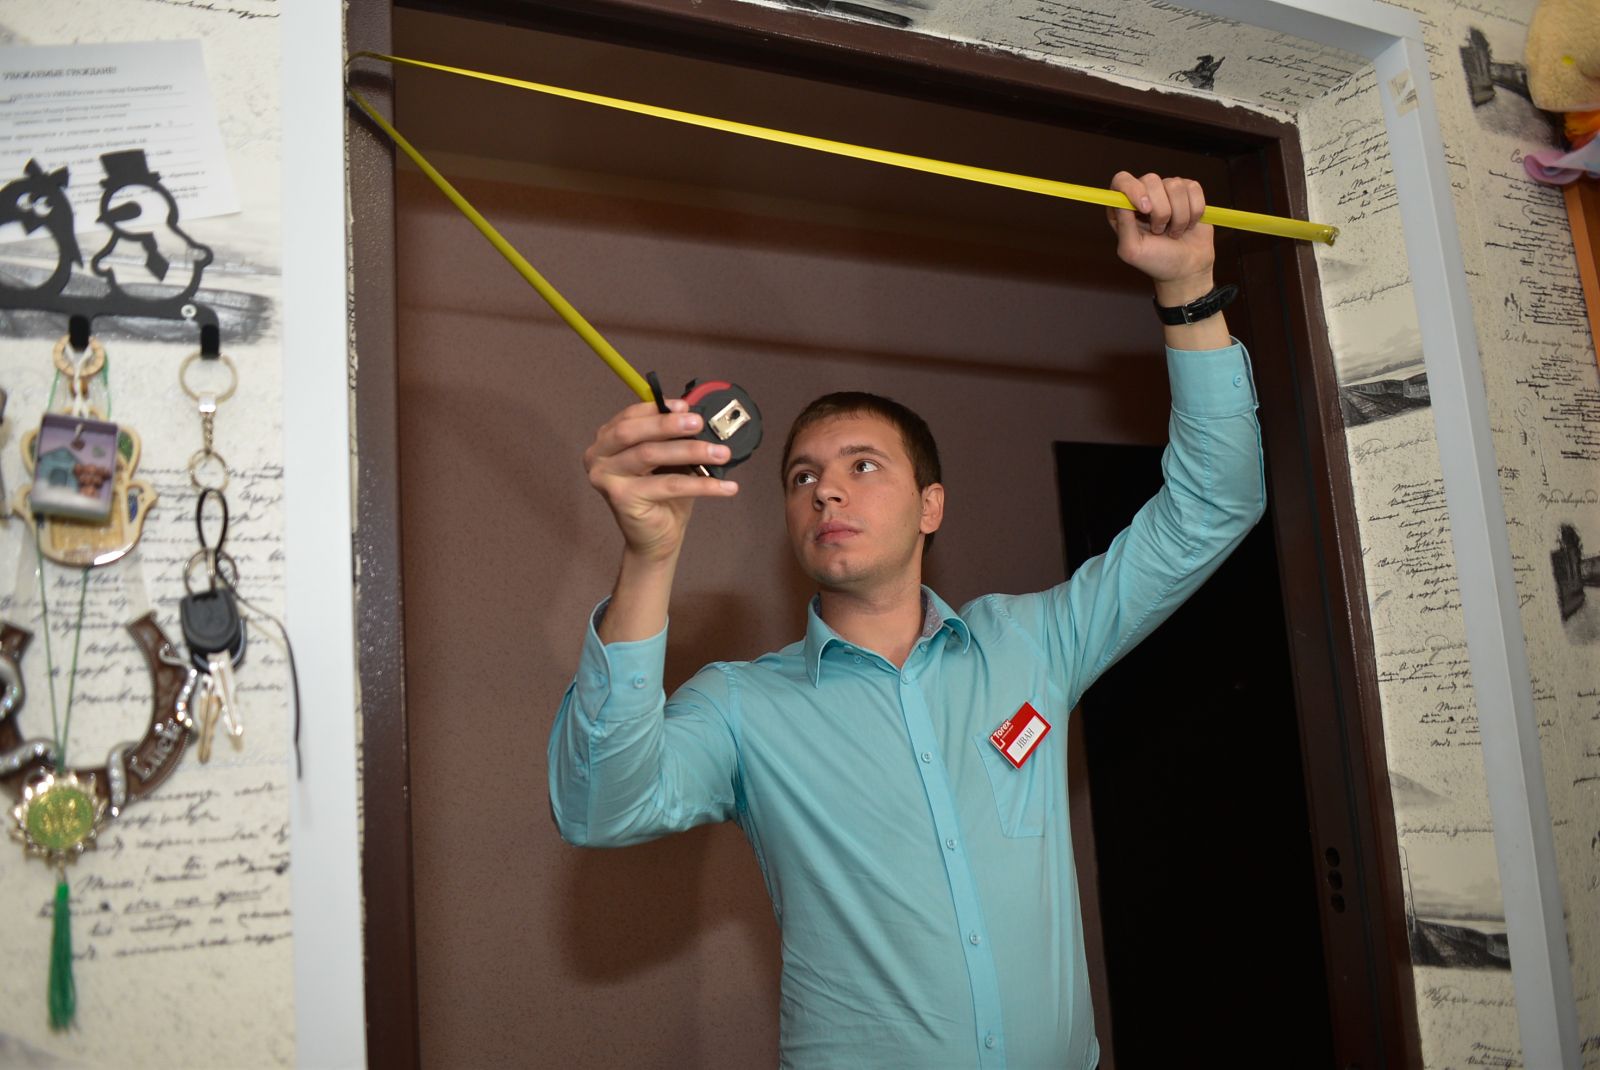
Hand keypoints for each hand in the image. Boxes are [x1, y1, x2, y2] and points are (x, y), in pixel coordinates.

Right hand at [584, 398, 738, 562]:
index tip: (686, 406)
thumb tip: (697, 416)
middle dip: (668, 424)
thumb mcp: (669, 459)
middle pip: (632, 432)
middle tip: (700, 423)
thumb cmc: (662, 495)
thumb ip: (673, 437)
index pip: (630, 416)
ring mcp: (606, 478)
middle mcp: (598, 456)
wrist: (656, 537)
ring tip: (722, 454)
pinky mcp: (622, 498)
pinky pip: (667, 484)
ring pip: (649, 455)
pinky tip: (725, 486)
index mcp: (606, 440)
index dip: (658, 408)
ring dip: (690, 451)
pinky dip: (701, 484)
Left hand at [1106, 171, 1216, 304]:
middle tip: (1160, 231)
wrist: (1187, 269)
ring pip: (1175, 185)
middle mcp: (1144, 194)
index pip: (1122, 180)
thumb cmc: (1156, 261)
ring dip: (1179, 215)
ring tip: (1175, 231)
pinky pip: (1194, 188)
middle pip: (1151, 179)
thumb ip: (1124, 224)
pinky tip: (1189, 224)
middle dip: (1161, 211)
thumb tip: (1121, 200)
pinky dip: (1194, 211)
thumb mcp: (1132, 250)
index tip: (1146, 209)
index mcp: (1124, 207)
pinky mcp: (1189, 192)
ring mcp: (1167, 191)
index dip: (1133, 189)